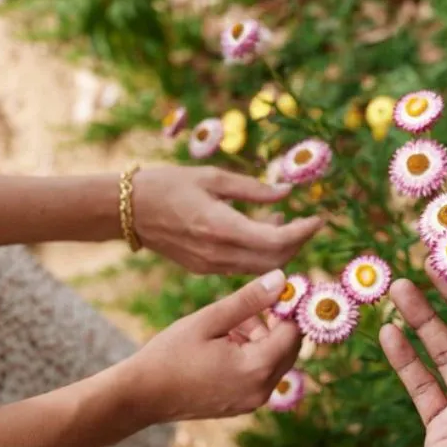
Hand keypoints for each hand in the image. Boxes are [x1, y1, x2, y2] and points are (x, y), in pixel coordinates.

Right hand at [114, 269, 301, 423]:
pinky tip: (224, 343)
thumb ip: (249, 300)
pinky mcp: (242, 405)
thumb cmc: (170, 355)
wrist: (140, 397)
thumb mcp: (209, 319)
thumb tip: (281, 279)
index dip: (288, 308)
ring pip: (274, 360)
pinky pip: (260, 375)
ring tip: (227, 324)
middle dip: (274, 323)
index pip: (293, 332)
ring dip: (260, 338)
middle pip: (289, 348)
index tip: (277, 289)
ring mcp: (253, 401)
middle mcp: (262, 389)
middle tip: (246, 306)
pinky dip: (252, 355)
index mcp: (257, 367)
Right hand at [132, 166, 322, 273]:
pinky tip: (260, 229)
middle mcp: (218, 253)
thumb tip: (288, 192)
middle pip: (275, 260)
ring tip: (281, 220)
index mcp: (221, 227)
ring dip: (281, 249)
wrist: (126, 211)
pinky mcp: (205, 269)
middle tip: (307, 221)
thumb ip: (254, 189)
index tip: (319, 218)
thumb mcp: (213, 177)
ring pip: (261, 268)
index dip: (304, 231)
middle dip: (298, 242)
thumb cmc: (168, 185)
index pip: (277, 240)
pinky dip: (261, 253)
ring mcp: (211, 266)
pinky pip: (244, 267)